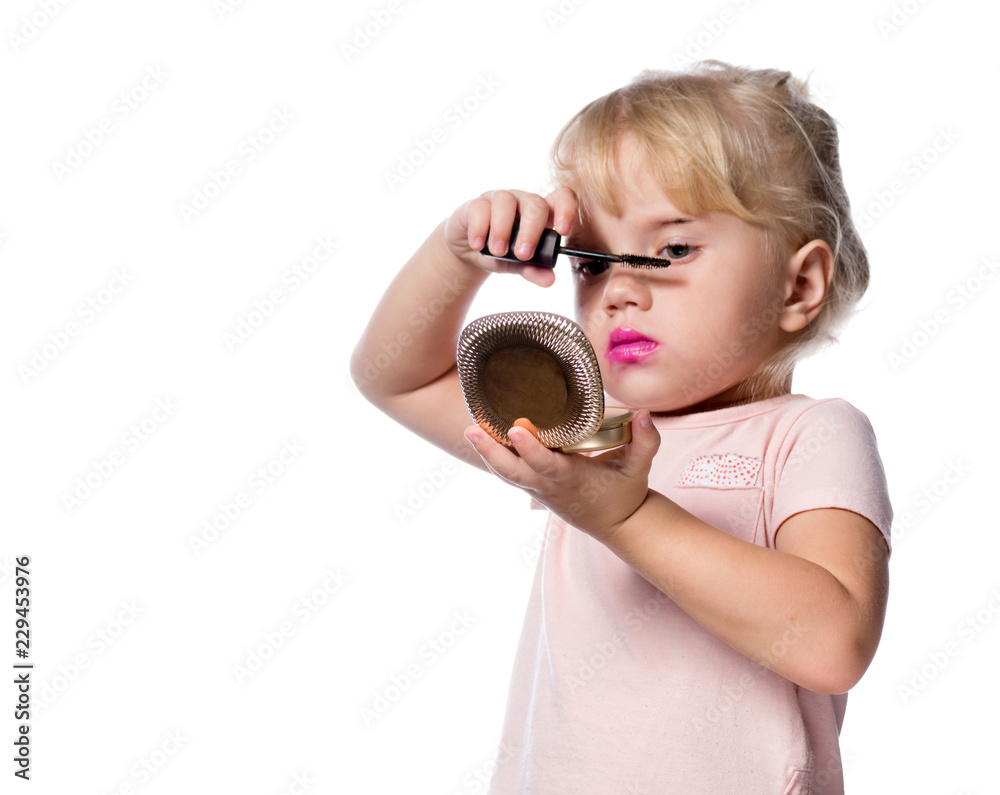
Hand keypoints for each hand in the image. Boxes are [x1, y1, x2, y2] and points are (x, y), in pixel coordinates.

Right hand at [442, 187, 578, 286]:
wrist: (469, 255)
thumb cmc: (501, 254)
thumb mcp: (519, 265)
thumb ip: (534, 270)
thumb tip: (550, 279)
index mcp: (541, 214)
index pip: (561, 198)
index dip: (567, 209)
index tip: (563, 231)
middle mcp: (522, 201)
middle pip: (535, 203)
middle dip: (531, 229)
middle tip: (522, 254)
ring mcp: (498, 199)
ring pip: (505, 200)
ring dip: (502, 229)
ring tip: (498, 252)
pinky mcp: (475, 204)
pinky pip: (479, 207)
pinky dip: (480, 228)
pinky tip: (478, 245)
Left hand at [464, 411, 660, 543]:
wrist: (617, 525)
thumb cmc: (625, 494)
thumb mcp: (639, 468)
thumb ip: (645, 442)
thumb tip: (644, 414)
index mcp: (572, 479)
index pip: (546, 464)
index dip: (530, 449)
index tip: (516, 429)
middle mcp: (550, 485)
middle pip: (513, 471)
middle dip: (491, 452)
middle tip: (471, 430)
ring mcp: (538, 488)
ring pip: (506, 474)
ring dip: (487, 453)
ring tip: (470, 429)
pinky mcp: (534, 486)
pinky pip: (510, 473)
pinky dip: (495, 457)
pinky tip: (482, 437)